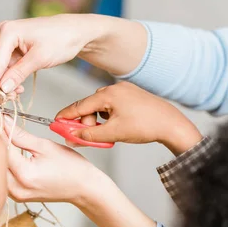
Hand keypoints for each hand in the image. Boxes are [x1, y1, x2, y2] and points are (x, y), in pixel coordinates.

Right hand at [0, 14, 146, 107]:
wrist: (75, 32)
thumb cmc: (61, 39)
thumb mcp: (41, 57)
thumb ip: (19, 73)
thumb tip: (1, 88)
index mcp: (6, 32)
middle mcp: (0, 34)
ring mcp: (4, 42)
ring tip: (6, 98)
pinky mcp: (10, 50)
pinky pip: (0, 68)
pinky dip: (4, 81)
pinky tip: (14, 91)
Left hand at [2, 116, 103, 204]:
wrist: (83, 187)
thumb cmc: (71, 168)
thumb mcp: (45, 145)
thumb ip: (20, 135)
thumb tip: (5, 122)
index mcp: (25, 174)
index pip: (1, 147)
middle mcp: (17, 188)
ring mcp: (16, 195)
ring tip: (2, 137)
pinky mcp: (17, 196)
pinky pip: (2, 177)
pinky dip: (2, 164)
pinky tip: (6, 153)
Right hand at [56, 82, 202, 155]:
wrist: (171, 124)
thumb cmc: (146, 126)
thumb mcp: (113, 134)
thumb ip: (89, 135)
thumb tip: (72, 136)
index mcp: (108, 94)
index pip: (80, 105)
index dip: (66, 116)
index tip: (56, 123)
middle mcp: (115, 88)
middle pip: (89, 106)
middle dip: (85, 123)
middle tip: (86, 138)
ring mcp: (124, 91)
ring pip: (101, 106)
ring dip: (97, 120)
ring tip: (106, 134)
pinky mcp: (131, 96)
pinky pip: (112, 105)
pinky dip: (108, 116)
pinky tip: (114, 127)